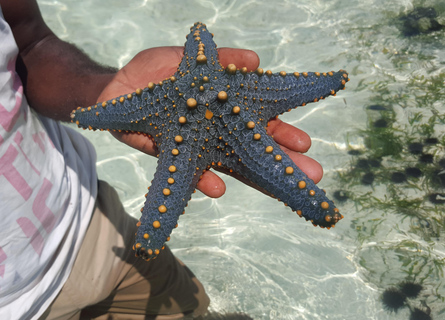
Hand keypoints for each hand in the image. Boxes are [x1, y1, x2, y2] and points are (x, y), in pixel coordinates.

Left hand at [97, 47, 322, 197]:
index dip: (282, 134)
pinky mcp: (172, 157)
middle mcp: (216, 133)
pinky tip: (219, 188)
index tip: (306, 143)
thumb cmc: (157, 72)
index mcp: (226, 110)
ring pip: (232, 166)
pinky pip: (191, 173)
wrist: (117, 89)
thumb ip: (222, 58)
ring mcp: (197, 148)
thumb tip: (256, 60)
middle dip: (284, 162)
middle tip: (312, 174)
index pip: (261, 124)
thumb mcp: (191, 58)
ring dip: (255, 178)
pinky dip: (204, 181)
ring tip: (278, 189)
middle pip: (255, 150)